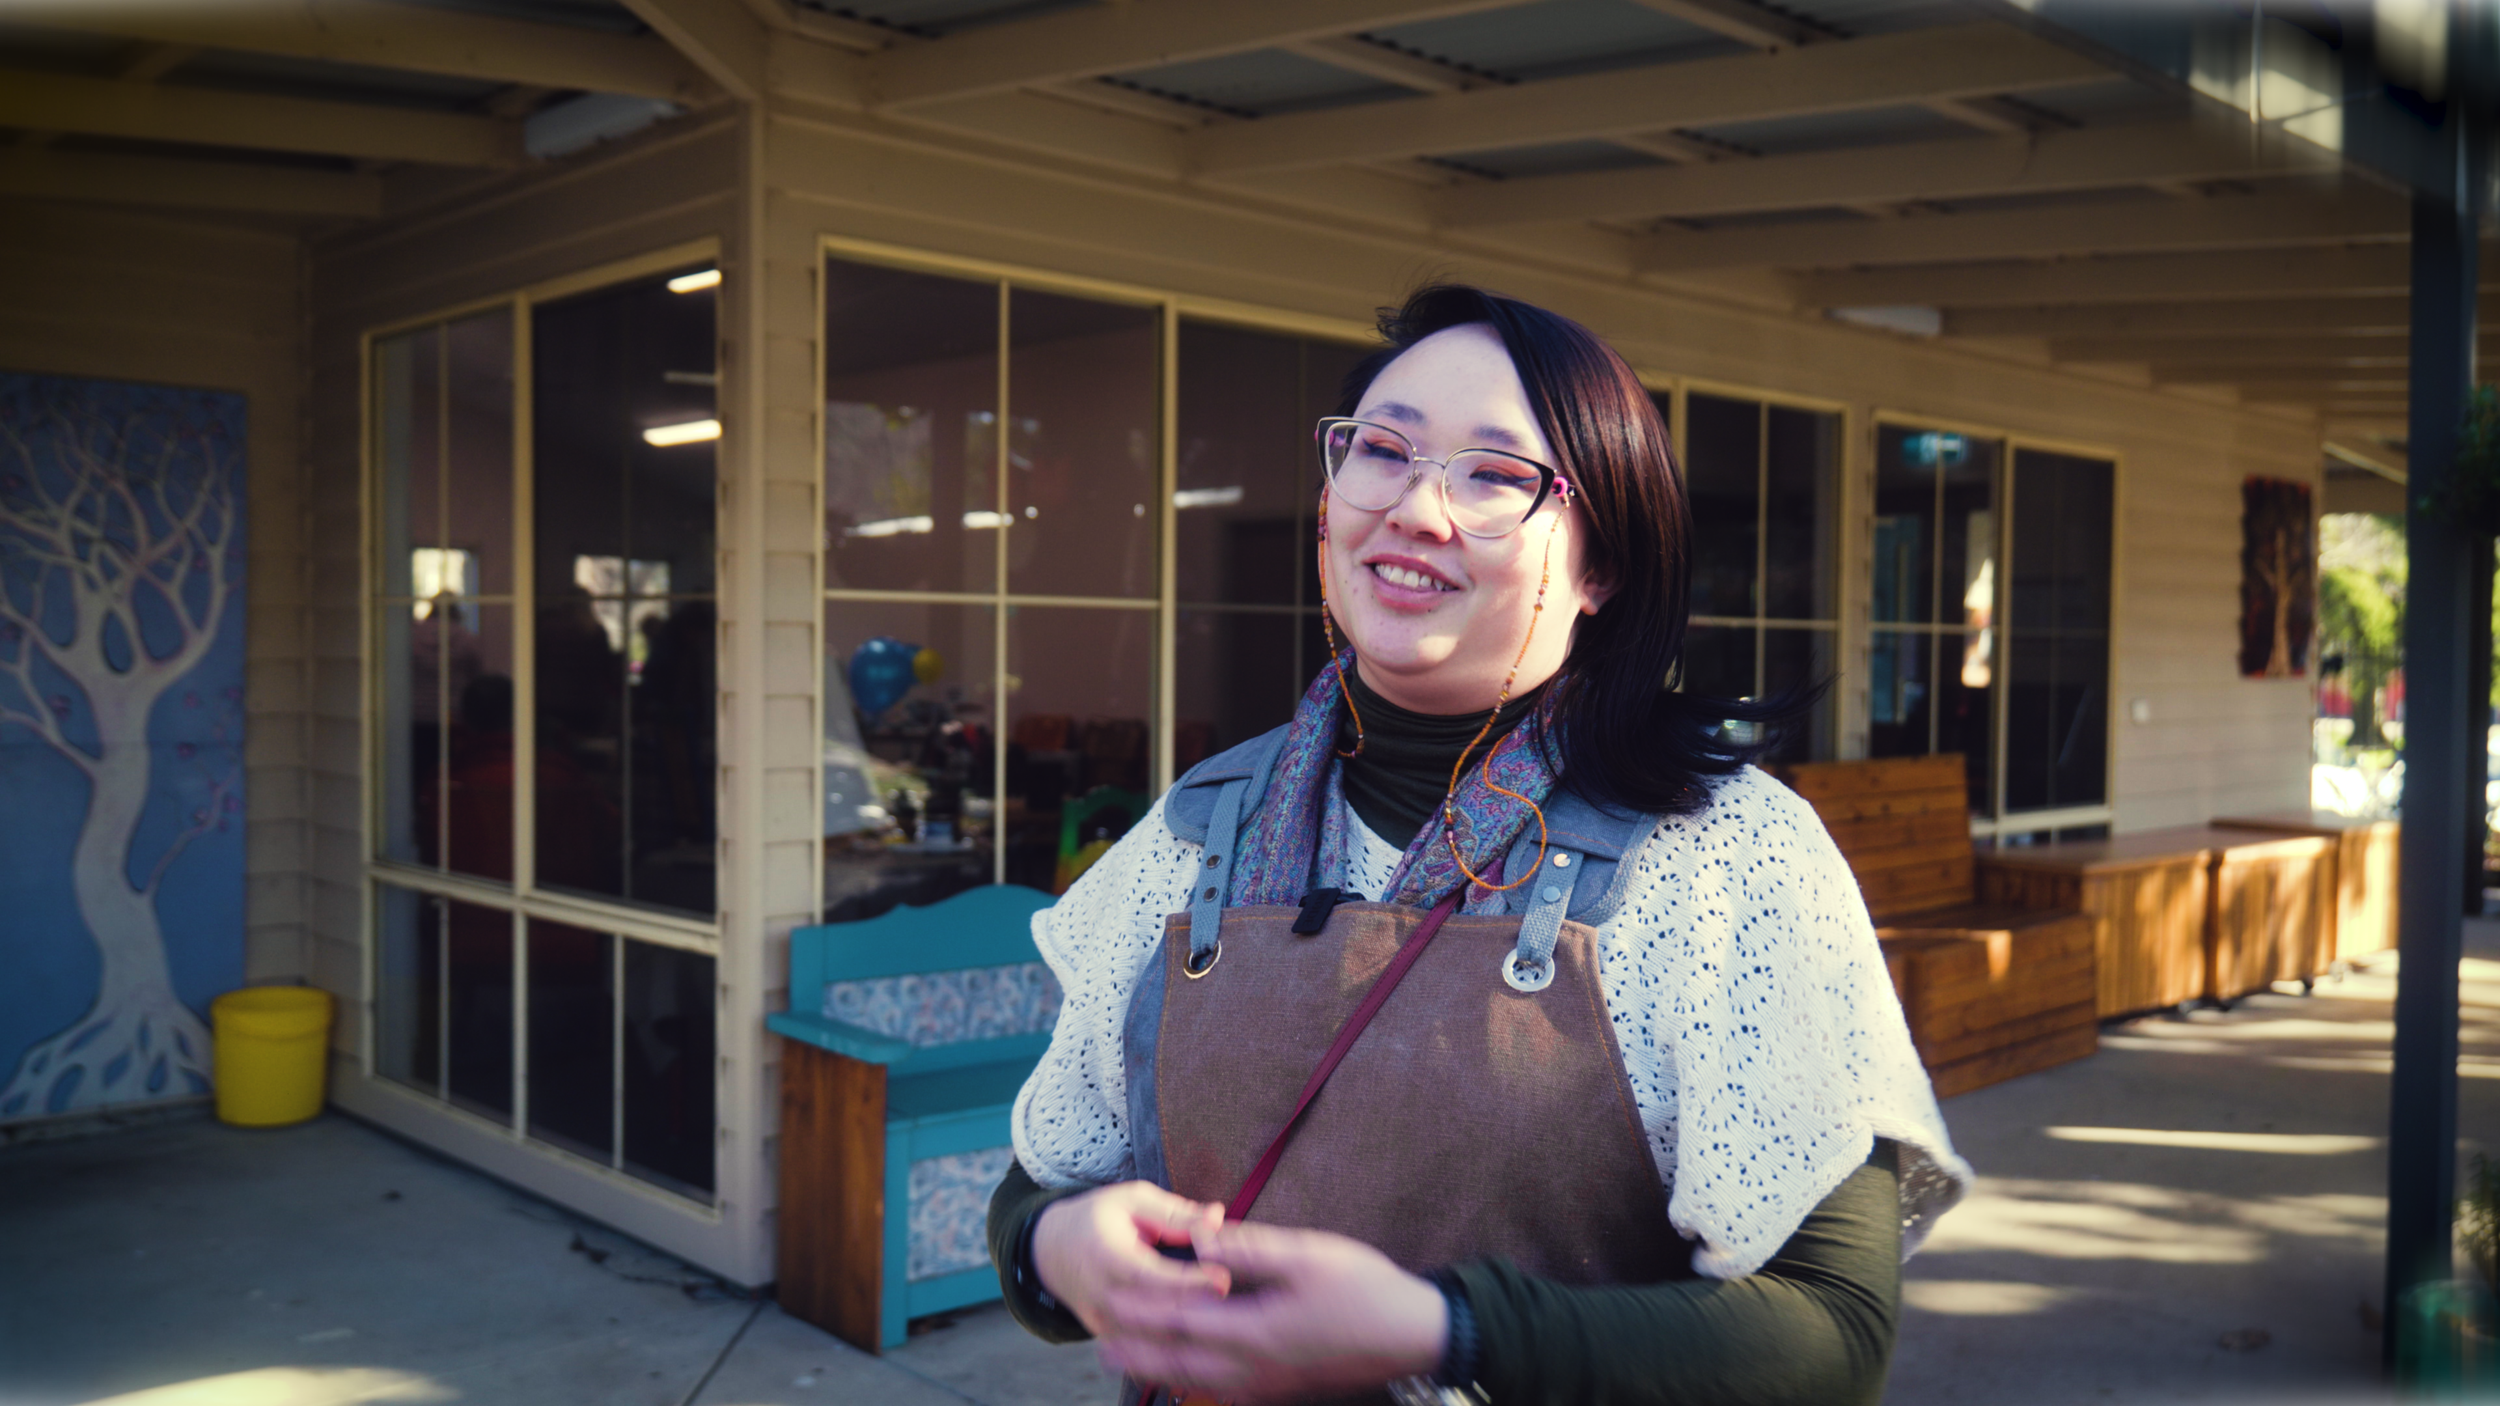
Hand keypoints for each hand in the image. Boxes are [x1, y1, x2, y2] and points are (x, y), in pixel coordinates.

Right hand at [1032, 1181, 1230, 1338]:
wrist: (1050, 1250)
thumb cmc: (1096, 1219)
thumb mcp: (1132, 1200)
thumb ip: (1175, 1212)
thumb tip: (1217, 1216)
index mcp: (1108, 1257)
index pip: (1153, 1278)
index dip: (1190, 1282)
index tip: (1223, 1278)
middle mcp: (1103, 1296)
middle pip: (1157, 1315)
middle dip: (1197, 1308)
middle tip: (1231, 1296)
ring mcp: (1103, 1322)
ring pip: (1152, 1340)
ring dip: (1188, 1328)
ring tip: (1219, 1310)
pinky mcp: (1107, 1336)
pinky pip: (1143, 1347)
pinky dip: (1171, 1340)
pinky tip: (1197, 1325)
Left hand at [1095, 1221, 1447, 1404]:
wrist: (1413, 1335)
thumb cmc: (1364, 1289)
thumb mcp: (1305, 1254)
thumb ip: (1247, 1247)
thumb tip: (1199, 1237)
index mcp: (1254, 1332)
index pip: (1180, 1324)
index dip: (1141, 1314)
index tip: (1108, 1299)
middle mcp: (1254, 1369)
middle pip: (1180, 1364)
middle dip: (1138, 1352)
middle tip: (1099, 1343)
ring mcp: (1269, 1386)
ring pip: (1199, 1384)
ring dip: (1160, 1370)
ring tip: (1129, 1360)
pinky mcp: (1284, 1389)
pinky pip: (1225, 1393)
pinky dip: (1195, 1384)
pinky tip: (1188, 1378)